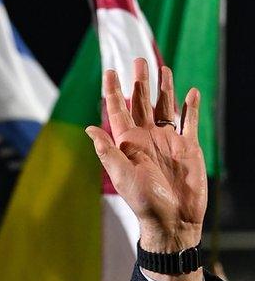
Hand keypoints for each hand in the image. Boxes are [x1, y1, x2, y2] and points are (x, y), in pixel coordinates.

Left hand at [85, 59, 205, 280]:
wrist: (172, 220)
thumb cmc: (143, 202)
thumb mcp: (121, 176)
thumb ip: (107, 151)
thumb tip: (89, 128)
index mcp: (128, 143)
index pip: (118, 110)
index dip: (113, 91)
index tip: (110, 71)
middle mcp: (147, 138)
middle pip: (142, 103)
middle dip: (139, 82)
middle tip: (138, 59)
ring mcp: (168, 141)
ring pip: (165, 107)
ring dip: (164, 88)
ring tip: (162, 68)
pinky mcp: (188, 147)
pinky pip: (189, 122)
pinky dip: (190, 107)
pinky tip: (191, 92)